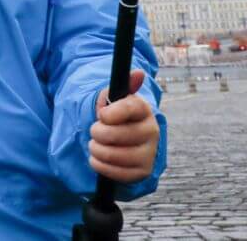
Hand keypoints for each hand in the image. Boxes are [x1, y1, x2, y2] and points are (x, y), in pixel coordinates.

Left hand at [88, 69, 159, 183]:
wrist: (124, 141)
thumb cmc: (116, 117)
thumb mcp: (115, 99)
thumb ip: (122, 85)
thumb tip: (138, 73)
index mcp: (143, 109)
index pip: (130, 108)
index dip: (112, 113)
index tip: (102, 115)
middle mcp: (151, 131)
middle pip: (116, 134)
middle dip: (97, 132)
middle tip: (95, 131)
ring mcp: (149, 153)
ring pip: (114, 154)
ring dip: (96, 149)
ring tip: (95, 145)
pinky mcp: (143, 171)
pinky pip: (116, 172)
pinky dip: (100, 165)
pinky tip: (98, 158)